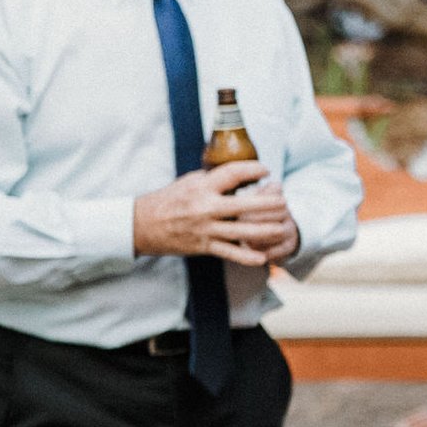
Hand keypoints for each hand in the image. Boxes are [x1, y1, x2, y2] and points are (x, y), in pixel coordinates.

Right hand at [132, 164, 294, 266]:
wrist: (142, 225)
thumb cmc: (170, 200)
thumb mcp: (189, 182)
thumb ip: (213, 179)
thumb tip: (240, 171)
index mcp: (201, 187)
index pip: (232, 173)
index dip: (253, 169)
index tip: (266, 170)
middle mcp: (205, 208)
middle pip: (244, 206)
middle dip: (268, 204)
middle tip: (284, 202)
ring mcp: (205, 229)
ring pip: (241, 232)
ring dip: (265, 231)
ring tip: (283, 227)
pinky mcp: (203, 246)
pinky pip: (229, 253)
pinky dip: (246, 257)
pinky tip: (263, 257)